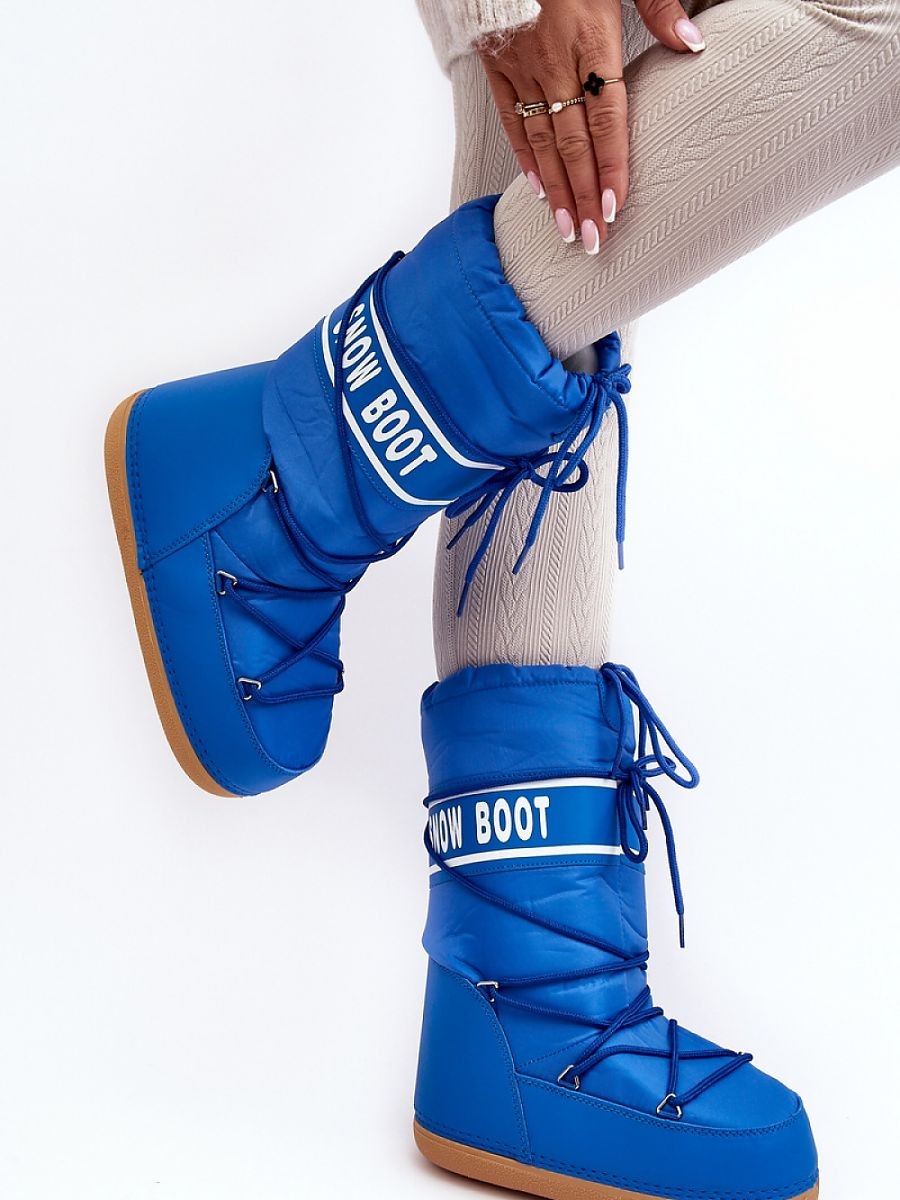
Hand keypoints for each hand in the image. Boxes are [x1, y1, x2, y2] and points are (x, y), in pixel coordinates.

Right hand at [478, 0, 705, 251]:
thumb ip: (660, 6)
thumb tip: (693, 43)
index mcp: (592, 39)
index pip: (606, 118)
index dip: (610, 166)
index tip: (614, 206)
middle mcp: (555, 63)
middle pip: (573, 144)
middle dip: (583, 196)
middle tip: (591, 240)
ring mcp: (522, 69)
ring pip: (540, 142)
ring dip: (555, 191)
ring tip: (565, 229)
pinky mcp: (498, 68)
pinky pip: (512, 121)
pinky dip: (524, 158)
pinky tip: (538, 189)